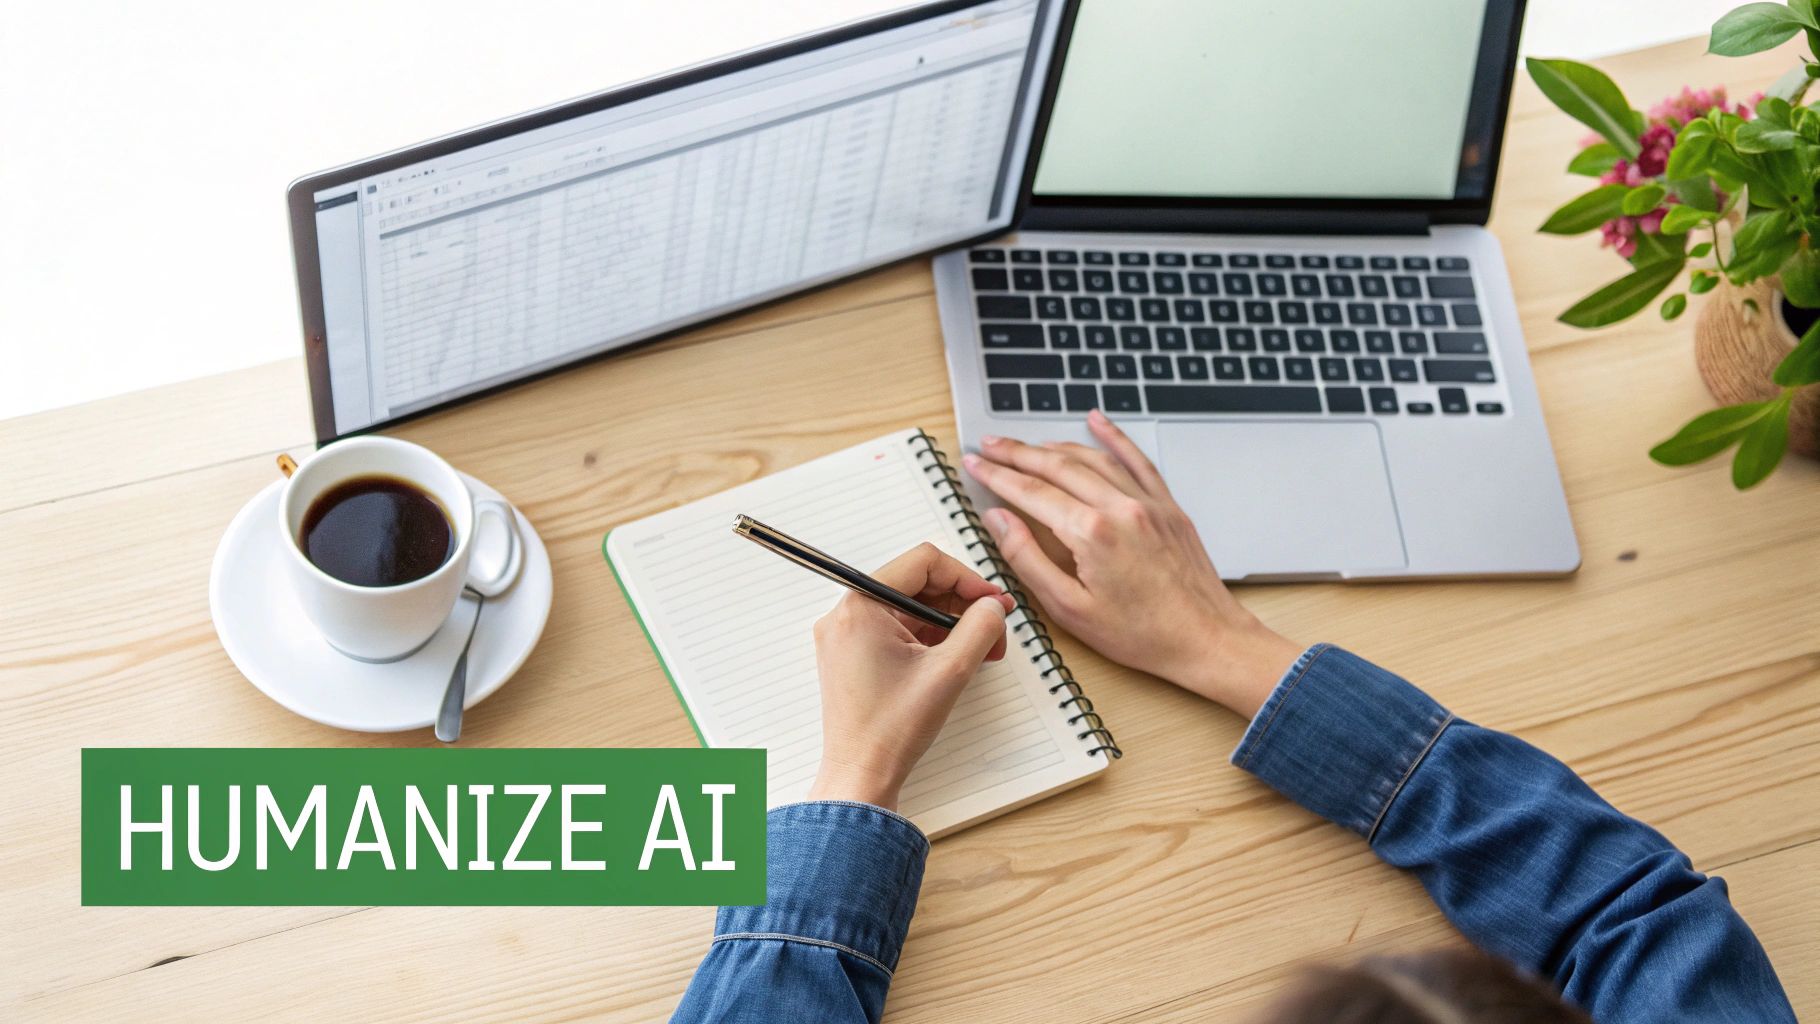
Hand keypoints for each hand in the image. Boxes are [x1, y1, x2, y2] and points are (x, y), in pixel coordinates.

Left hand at [808, 543, 1015, 809]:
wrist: (861, 776)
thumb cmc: (892, 730)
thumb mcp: (950, 671)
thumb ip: (979, 627)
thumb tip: (993, 606)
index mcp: (861, 606)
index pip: (923, 563)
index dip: (967, 578)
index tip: (993, 601)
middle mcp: (847, 614)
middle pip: (917, 584)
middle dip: (962, 605)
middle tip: (995, 628)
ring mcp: (847, 636)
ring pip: (910, 609)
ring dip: (950, 624)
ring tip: (982, 650)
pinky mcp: (852, 656)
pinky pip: (898, 631)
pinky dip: (930, 639)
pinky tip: (957, 659)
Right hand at [962, 410, 1300, 718]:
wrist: (1205, 638)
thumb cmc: (1141, 634)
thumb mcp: (1068, 609)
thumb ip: (1027, 558)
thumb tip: (998, 520)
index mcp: (1092, 533)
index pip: (1030, 492)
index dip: (997, 476)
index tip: (976, 464)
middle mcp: (1120, 508)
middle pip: (1057, 466)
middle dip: (1017, 453)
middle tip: (990, 445)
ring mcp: (1147, 502)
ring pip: (1092, 458)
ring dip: (1054, 446)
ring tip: (1026, 444)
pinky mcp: (1167, 506)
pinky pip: (1136, 459)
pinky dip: (1114, 437)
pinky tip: (1096, 420)